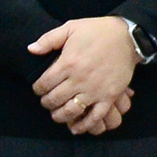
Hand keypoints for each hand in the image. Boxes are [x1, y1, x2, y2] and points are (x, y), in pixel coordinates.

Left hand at [28, 15, 139, 133]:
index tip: (38, 90)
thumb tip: (30, 49)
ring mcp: (95, 90)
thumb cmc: (96, 31)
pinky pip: (96, 116)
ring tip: (57, 114)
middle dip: (47, 103)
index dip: (38, 89)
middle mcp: (80, 79)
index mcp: (68, 63)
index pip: (45, 84)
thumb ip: (48, 40)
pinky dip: (85, 125)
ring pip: (72, 110)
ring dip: (60, 116)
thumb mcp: (69, 28)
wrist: (126, 37)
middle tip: (46, 102)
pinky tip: (76, 128)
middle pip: (55, 99)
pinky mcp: (109, 96)